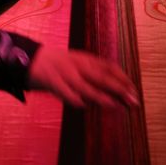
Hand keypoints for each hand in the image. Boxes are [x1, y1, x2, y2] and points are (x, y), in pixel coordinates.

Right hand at [26, 45, 140, 109]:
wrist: (31, 59)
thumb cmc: (60, 66)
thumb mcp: (80, 64)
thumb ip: (95, 75)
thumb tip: (118, 91)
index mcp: (86, 59)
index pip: (109, 67)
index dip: (123, 78)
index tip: (134, 90)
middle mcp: (78, 64)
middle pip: (102, 76)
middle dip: (119, 89)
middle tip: (133, 101)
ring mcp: (65, 72)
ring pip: (85, 85)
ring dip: (100, 96)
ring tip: (114, 105)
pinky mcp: (51, 80)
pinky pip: (64, 90)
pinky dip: (73, 98)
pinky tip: (83, 105)